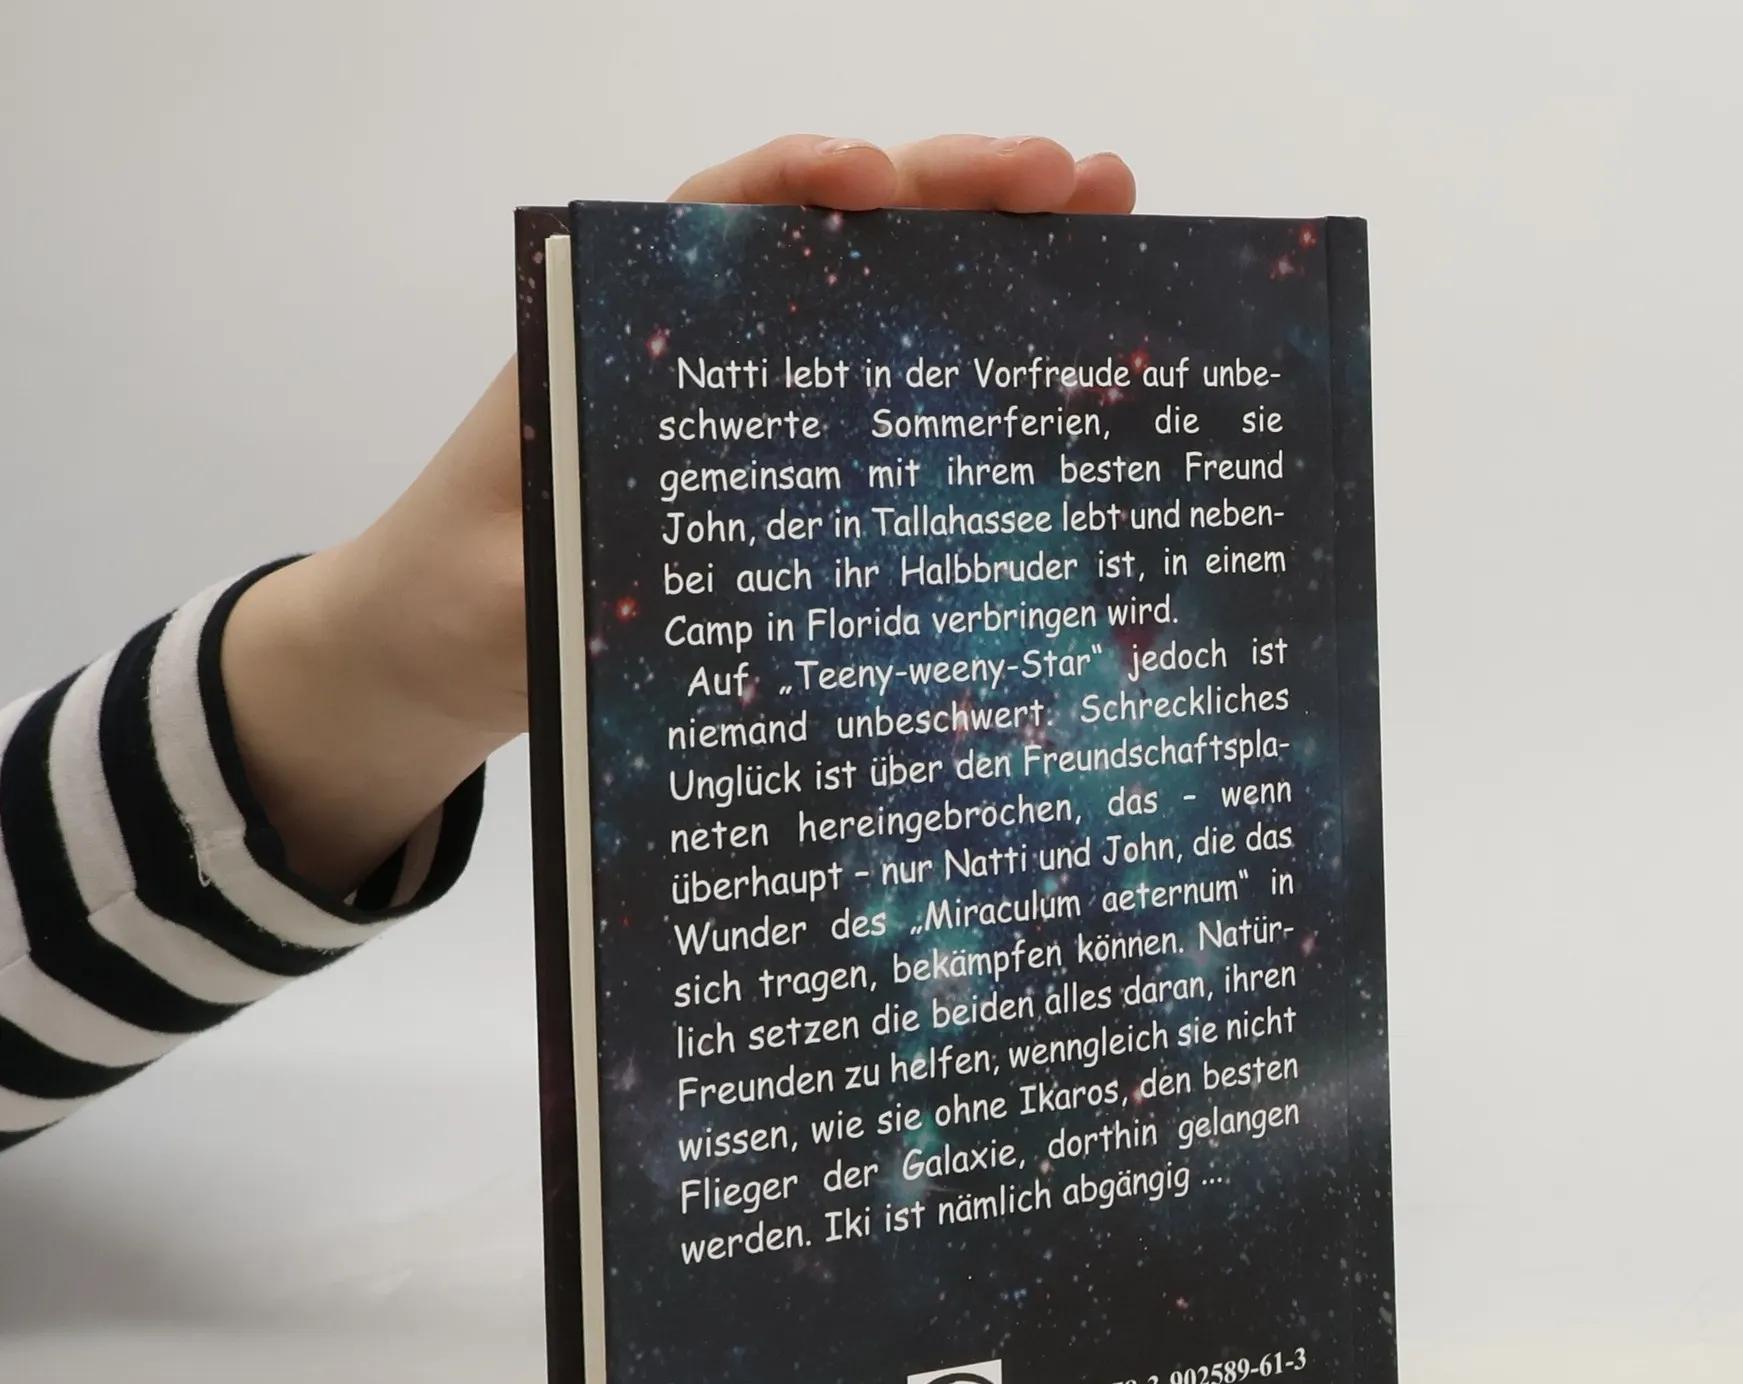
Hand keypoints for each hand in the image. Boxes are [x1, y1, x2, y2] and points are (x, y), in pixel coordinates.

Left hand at [220, 137, 1135, 892]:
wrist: (440, 648)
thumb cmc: (459, 594)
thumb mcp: (502, 574)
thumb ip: (565, 556)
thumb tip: (667, 555)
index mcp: (619, 330)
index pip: (714, 216)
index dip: (796, 184)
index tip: (872, 178)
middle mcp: (700, 342)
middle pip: (833, 241)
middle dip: (952, 196)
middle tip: (1070, 180)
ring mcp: (756, 404)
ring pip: (882, 311)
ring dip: (990, 263)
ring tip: (1104, 228)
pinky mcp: (790, 473)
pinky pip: (885, 409)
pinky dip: (968, 376)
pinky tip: (1051, 368)